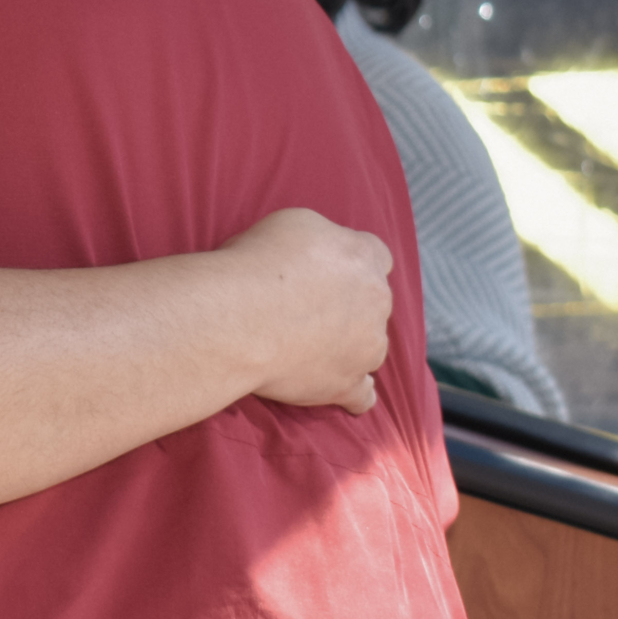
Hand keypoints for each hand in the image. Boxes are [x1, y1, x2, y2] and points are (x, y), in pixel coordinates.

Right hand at [221, 208, 393, 415]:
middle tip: (307, 308)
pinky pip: (362, 395)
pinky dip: (353, 394)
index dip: (351, 264)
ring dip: (350, 345)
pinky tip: (341, 391)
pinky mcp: (347, 385)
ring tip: (311, 349)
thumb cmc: (257, 265)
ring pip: (370, 346)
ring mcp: (367, 347)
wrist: (241, 318)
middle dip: (350, 304)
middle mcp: (376, 300)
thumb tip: (319, 255)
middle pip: (374, 301)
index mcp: (364, 256)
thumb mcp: (293, 223)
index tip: (328, 270)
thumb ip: (322, 239)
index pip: (376, 255)